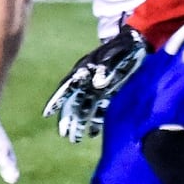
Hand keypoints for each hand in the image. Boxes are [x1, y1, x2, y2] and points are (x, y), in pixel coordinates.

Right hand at [41, 25, 147, 143]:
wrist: (137, 43)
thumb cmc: (122, 47)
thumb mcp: (113, 56)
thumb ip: (104, 70)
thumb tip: (96, 84)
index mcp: (83, 70)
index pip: (66, 88)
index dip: (56, 101)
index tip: (46, 114)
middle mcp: (87, 81)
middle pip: (73, 103)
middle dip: (68, 119)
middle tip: (64, 135)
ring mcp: (97, 88)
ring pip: (85, 109)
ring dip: (80, 124)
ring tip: (75, 140)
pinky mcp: (110, 93)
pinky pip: (100, 110)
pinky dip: (96, 121)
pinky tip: (93, 134)